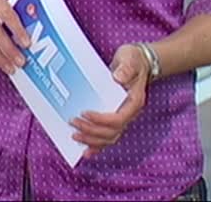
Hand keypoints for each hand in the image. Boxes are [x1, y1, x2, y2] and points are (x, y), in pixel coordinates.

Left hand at [71, 43, 150, 157]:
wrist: (138, 62)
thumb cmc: (133, 60)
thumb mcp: (130, 58)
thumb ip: (126, 68)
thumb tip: (118, 77)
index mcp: (134, 102)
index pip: (118, 119)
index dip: (101, 120)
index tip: (84, 113)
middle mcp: (129, 114)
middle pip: (112, 132)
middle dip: (91, 131)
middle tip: (73, 123)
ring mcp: (122, 117)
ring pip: (109, 138)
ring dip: (92, 140)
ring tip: (74, 136)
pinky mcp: (114, 118)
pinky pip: (107, 136)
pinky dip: (97, 146)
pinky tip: (86, 151)